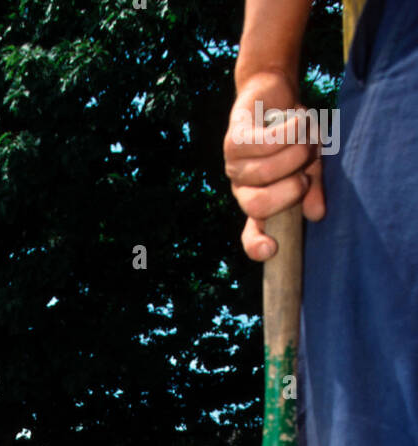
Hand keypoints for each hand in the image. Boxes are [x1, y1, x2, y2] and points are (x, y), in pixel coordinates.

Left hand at [225, 72, 325, 260]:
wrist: (276, 91)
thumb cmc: (294, 134)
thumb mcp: (311, 164)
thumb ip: (313, 188)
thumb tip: (316, 214)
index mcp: (261, 203)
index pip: (252, 235)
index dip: (257, 246)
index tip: (272, 249)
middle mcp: (243, 189)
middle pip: (258, 207)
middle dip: (290, 190)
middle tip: (305, 172)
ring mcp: (234, 166)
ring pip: (266, 172)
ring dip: (297, 152)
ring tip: (306, 136)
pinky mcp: (234, 140)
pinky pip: (265, 144)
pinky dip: (290, 130)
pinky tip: (299, 119)